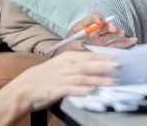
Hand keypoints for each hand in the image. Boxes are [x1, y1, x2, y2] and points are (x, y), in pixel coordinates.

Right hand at [0, 51, 121, 119]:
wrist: (24, 89)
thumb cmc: (45, 77)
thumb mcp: (61, 65)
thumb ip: (78, 64)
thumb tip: (98, 65)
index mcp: (68, 58)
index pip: (90, 55)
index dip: (105, 56)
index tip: (120, 57)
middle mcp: (66, 66)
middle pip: (89, 64)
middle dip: (106, 65)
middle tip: (121, 66)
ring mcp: (62, 78)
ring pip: (85, 77)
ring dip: (101, 79)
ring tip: (115, 81)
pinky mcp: (58, 90)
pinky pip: (73, 89)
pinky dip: (84, 90)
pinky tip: (95, 91)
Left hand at [54, 13, 136, 54]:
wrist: (66, 61)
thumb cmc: (66, 51)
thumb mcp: (67, 45)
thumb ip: (74, 43)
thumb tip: (84, 43)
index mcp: (84, 26)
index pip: (93, 17)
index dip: (97, 18)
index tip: (99, 22)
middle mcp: (94, 31)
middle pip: (105, 25)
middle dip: (110, 26)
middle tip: (113, 29)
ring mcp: (100, 40)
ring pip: (112, 34)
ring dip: (118, 33)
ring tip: (124, 34)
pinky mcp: (104, 49)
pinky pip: (115, 45)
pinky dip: (124, 43)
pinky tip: (132, 40)